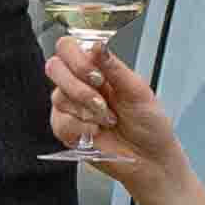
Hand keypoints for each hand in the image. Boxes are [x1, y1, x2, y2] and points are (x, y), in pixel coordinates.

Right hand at [50, 38, 185, 185]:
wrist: (150, 158)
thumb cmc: (149, 124)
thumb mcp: (138, 91)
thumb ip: (114, 68)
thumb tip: (97, 46)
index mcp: (97, 68)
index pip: (68, 48)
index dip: (77, 59)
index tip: (98, 77)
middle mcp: (80, 84)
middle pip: (54, 67)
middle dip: (80, 86)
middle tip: (102, 101)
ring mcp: (71, 107)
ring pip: (58, 96)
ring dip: (87, 110)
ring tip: (109, 119)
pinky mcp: (67, 130)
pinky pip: (60, 122)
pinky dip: (81, 127)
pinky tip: (97, 131)